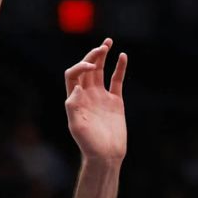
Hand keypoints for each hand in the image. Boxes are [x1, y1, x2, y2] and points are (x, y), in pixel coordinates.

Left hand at [64, 39, 127, 166]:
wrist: (106, 154)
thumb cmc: (89, 143)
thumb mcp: (77, 126)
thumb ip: (74, 106)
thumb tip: (76, 88)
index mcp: (75, 99)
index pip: (74, 75)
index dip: (80, 66)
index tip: (90, 66)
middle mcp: (86, 95)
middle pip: (87, 69)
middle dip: (93, 55)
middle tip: (102, 47)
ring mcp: (101, 96)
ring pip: (101, 71)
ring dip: (103, 56)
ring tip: (108, 42)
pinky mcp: (115, 101)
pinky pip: (117, 81)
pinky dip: (120, 68)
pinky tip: (123, 56)